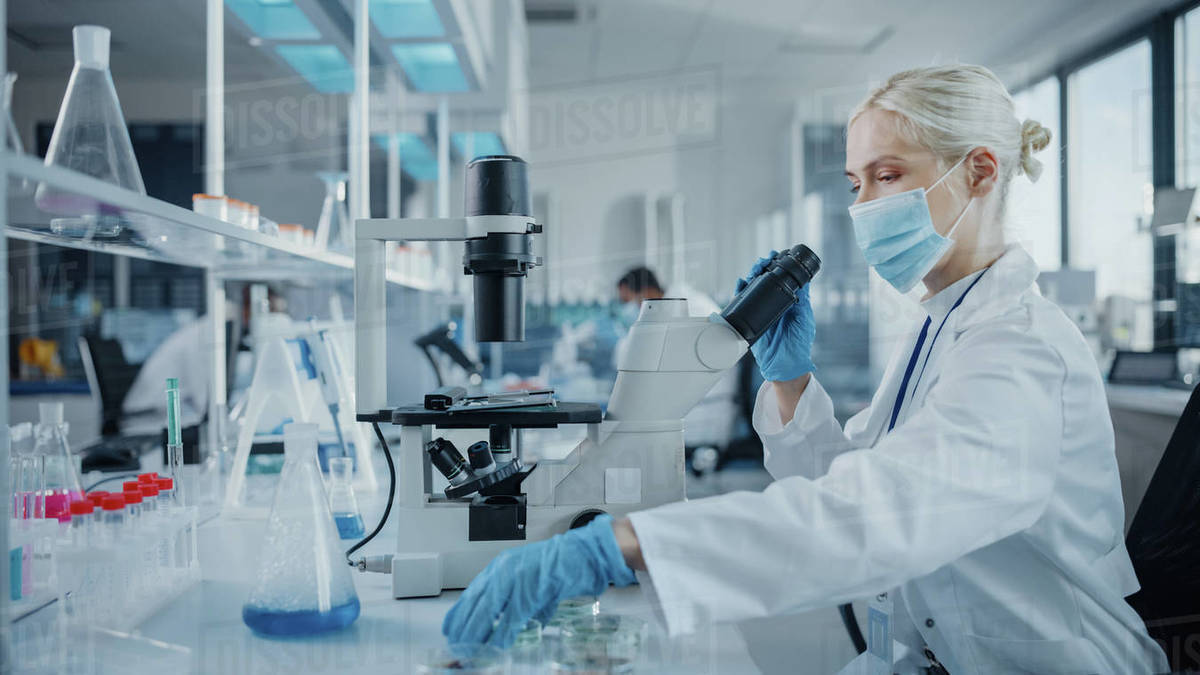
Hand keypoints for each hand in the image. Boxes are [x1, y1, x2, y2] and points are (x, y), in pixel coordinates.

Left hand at [442, 515, 635, 647]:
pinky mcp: (531, 590)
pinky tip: (496, 645)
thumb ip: (521, 600)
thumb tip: (515, 624)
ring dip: (477, 632)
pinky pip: (512, 617)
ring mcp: (517, 578)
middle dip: (463, 625)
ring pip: (488, 610)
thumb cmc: (561, 565)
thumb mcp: (533, 580)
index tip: (449, 626)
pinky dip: (502, 633)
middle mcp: (505, 570)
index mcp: (503, 566)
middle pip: (477, 601)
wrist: (584, 554)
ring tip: (469, 648)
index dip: (460, 611)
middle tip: (455, 643)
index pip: (474, 591)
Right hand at [736, 252, 815, 381]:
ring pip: (753, 288)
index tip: (778, 256)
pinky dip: (740, 291)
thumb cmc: (798, 344)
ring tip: (754, 270)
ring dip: (752, 276)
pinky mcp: (750, 319)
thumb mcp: (803, 319)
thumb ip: (802, 301)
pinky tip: (741, 284)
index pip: (782, 278)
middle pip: (765, 279)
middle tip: (763, 262)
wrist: (784, 365)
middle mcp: (774, 303)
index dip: (779, 266)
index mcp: (789, 301)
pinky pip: (742, 302)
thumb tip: (804, 282)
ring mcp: (761, 310)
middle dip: (762, 267)